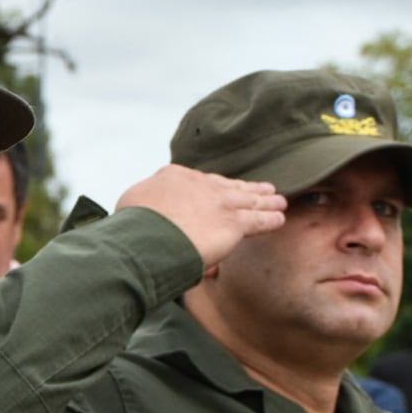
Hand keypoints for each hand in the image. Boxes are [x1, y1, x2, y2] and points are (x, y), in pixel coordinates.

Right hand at [117, 165, 285, 267]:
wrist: (147, 237)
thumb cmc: (132, 225)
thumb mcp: (132, 202)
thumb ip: (147, 201)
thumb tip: (148, 209)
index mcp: (174, 176)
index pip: (199, 180)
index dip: (212, 186)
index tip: (220, 189)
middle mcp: (201, 184)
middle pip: (229, 186)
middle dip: (247, 188)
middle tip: (262, 188)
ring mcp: (220, 202)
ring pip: (249, 199)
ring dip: (265, 200)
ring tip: (278, 200)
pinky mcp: (234, 223)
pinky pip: (260, 219)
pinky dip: (271, 218)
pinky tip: (279, 218)